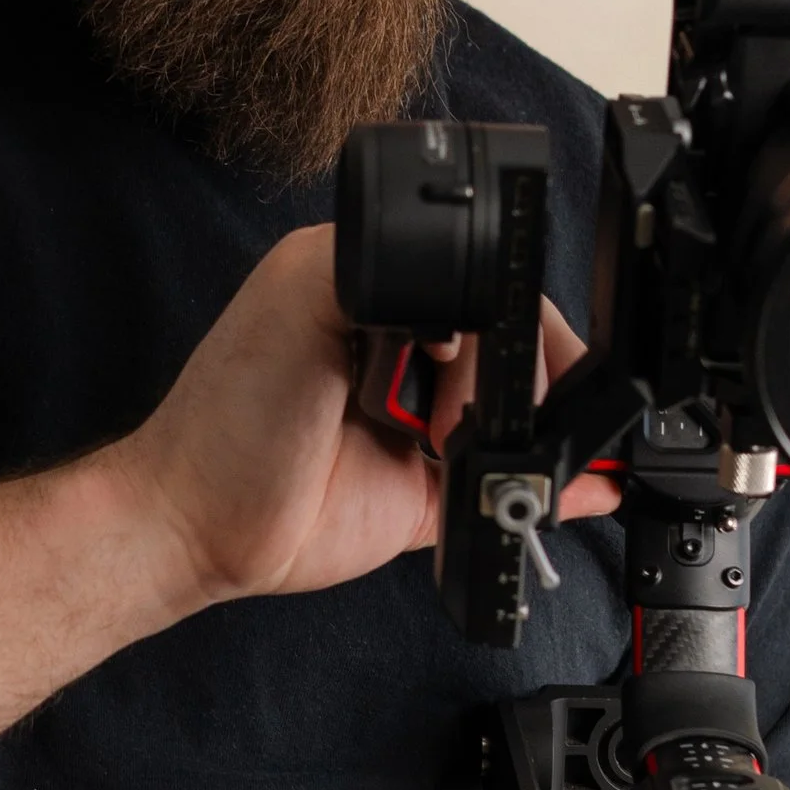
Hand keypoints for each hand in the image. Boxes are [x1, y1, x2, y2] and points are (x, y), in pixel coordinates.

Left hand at [113, 227, 615, 608]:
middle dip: (515, 372)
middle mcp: (404, 352)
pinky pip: (508, 483)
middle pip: (511, 344)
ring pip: (517, 413)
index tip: (493, 338)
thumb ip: (383, 267)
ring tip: (471, 442)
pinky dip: (558, 488)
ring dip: (533, 426)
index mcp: (377, 292)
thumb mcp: (297, 295)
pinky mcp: (428, 491)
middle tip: (459, 408)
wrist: (200, 523)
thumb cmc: (227, 412)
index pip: (477, 277)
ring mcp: (421, 423)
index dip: (501, 306)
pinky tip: (588, 484)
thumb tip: (470, 301)